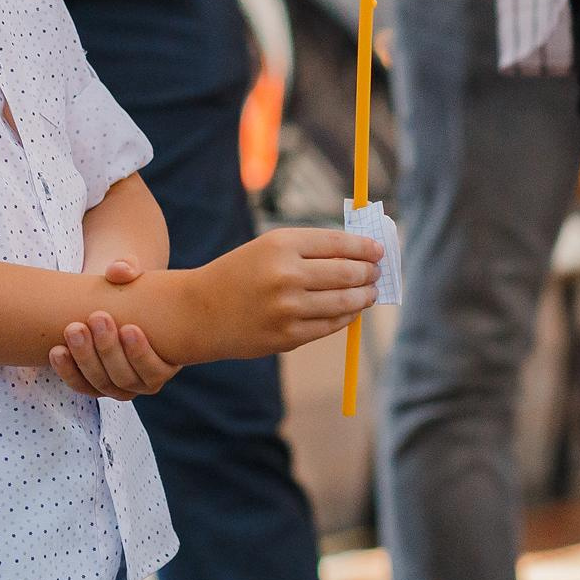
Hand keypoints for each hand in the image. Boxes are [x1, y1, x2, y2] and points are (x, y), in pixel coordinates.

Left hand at [49, 270, 179, 401]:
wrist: (110, 300)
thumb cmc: (131, 287)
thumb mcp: (133, 273)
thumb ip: (129, 267)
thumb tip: (119, 270)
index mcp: (166, 361)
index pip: (154, 371)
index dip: (141, 354)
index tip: (129, 327)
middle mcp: (143, 381)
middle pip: (125, 378)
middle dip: (109, 350)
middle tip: (97, 317)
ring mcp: (117, 386)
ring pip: (101, 384)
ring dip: (85, 359)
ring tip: (73, 329)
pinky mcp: (92, 384)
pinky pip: (80, 384)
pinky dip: (67, 370)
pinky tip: (57, 351)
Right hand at [181, 228, 380, 360]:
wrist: (200, 311)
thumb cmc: (241, 273)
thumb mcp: (269, 248)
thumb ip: (311, 249)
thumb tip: (359, 255)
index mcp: (281, 244)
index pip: (338, 243)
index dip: (364, 248)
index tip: (379, 250)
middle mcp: (286, 274)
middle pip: (347, 273)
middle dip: (369, 272)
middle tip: (377, 272)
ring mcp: (288, 308)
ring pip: (344, 301)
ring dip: (364, 296)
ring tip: (370, 292)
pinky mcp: (288, 336)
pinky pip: (331, 325)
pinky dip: (347, 316)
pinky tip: (351, 310)